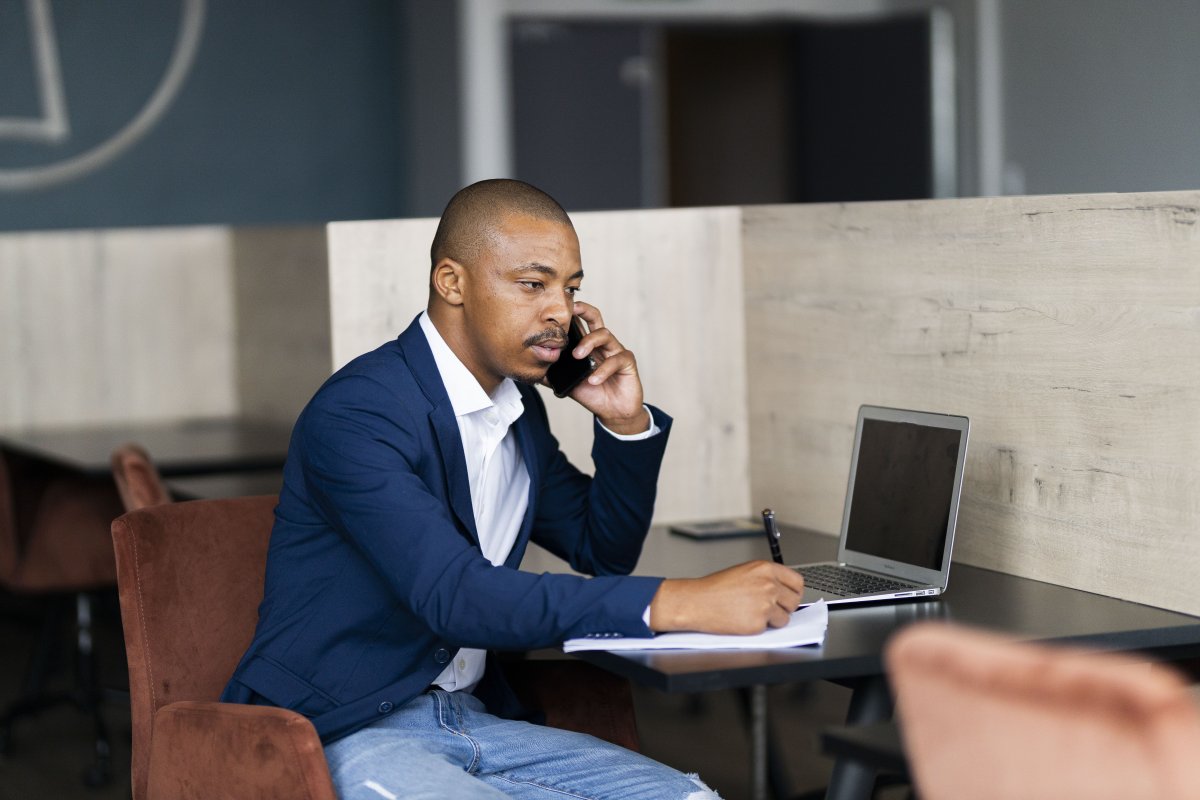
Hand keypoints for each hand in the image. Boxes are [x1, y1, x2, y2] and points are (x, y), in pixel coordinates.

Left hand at [560, 301, 649, 434]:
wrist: (613, 412)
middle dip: (584, 310)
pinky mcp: (627, 362)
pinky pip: (616, 359)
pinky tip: (593, 380)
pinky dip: (603, 370)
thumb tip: (533, 371)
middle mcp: (602, 344)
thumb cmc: (594, 394)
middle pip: (595, 317)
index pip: (580, 323)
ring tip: (577, 356)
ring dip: (588, 342)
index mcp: (589, 346)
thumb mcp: (569, 384)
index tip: (557, 310)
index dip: (571, 314)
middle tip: (571, 311)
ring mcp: (616, 351)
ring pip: (604, 334)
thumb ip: (554, 375)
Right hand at [648, 561, 805, 634]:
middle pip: (794, 600)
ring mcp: (765, 604)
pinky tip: (744, 619)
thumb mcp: (745, 572)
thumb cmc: (715, 588)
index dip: (793, 591)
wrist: (697, 602)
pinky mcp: (759, 622)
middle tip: (768, 608)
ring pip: (785, 617)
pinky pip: (770, 628)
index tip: (789, 596)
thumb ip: (767, 578)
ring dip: (773, 619)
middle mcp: (768, 584)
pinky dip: (760, 627)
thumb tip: (784, 590)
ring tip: (752, 612)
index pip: (797, 581)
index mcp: (765, 568)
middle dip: (784, 606)